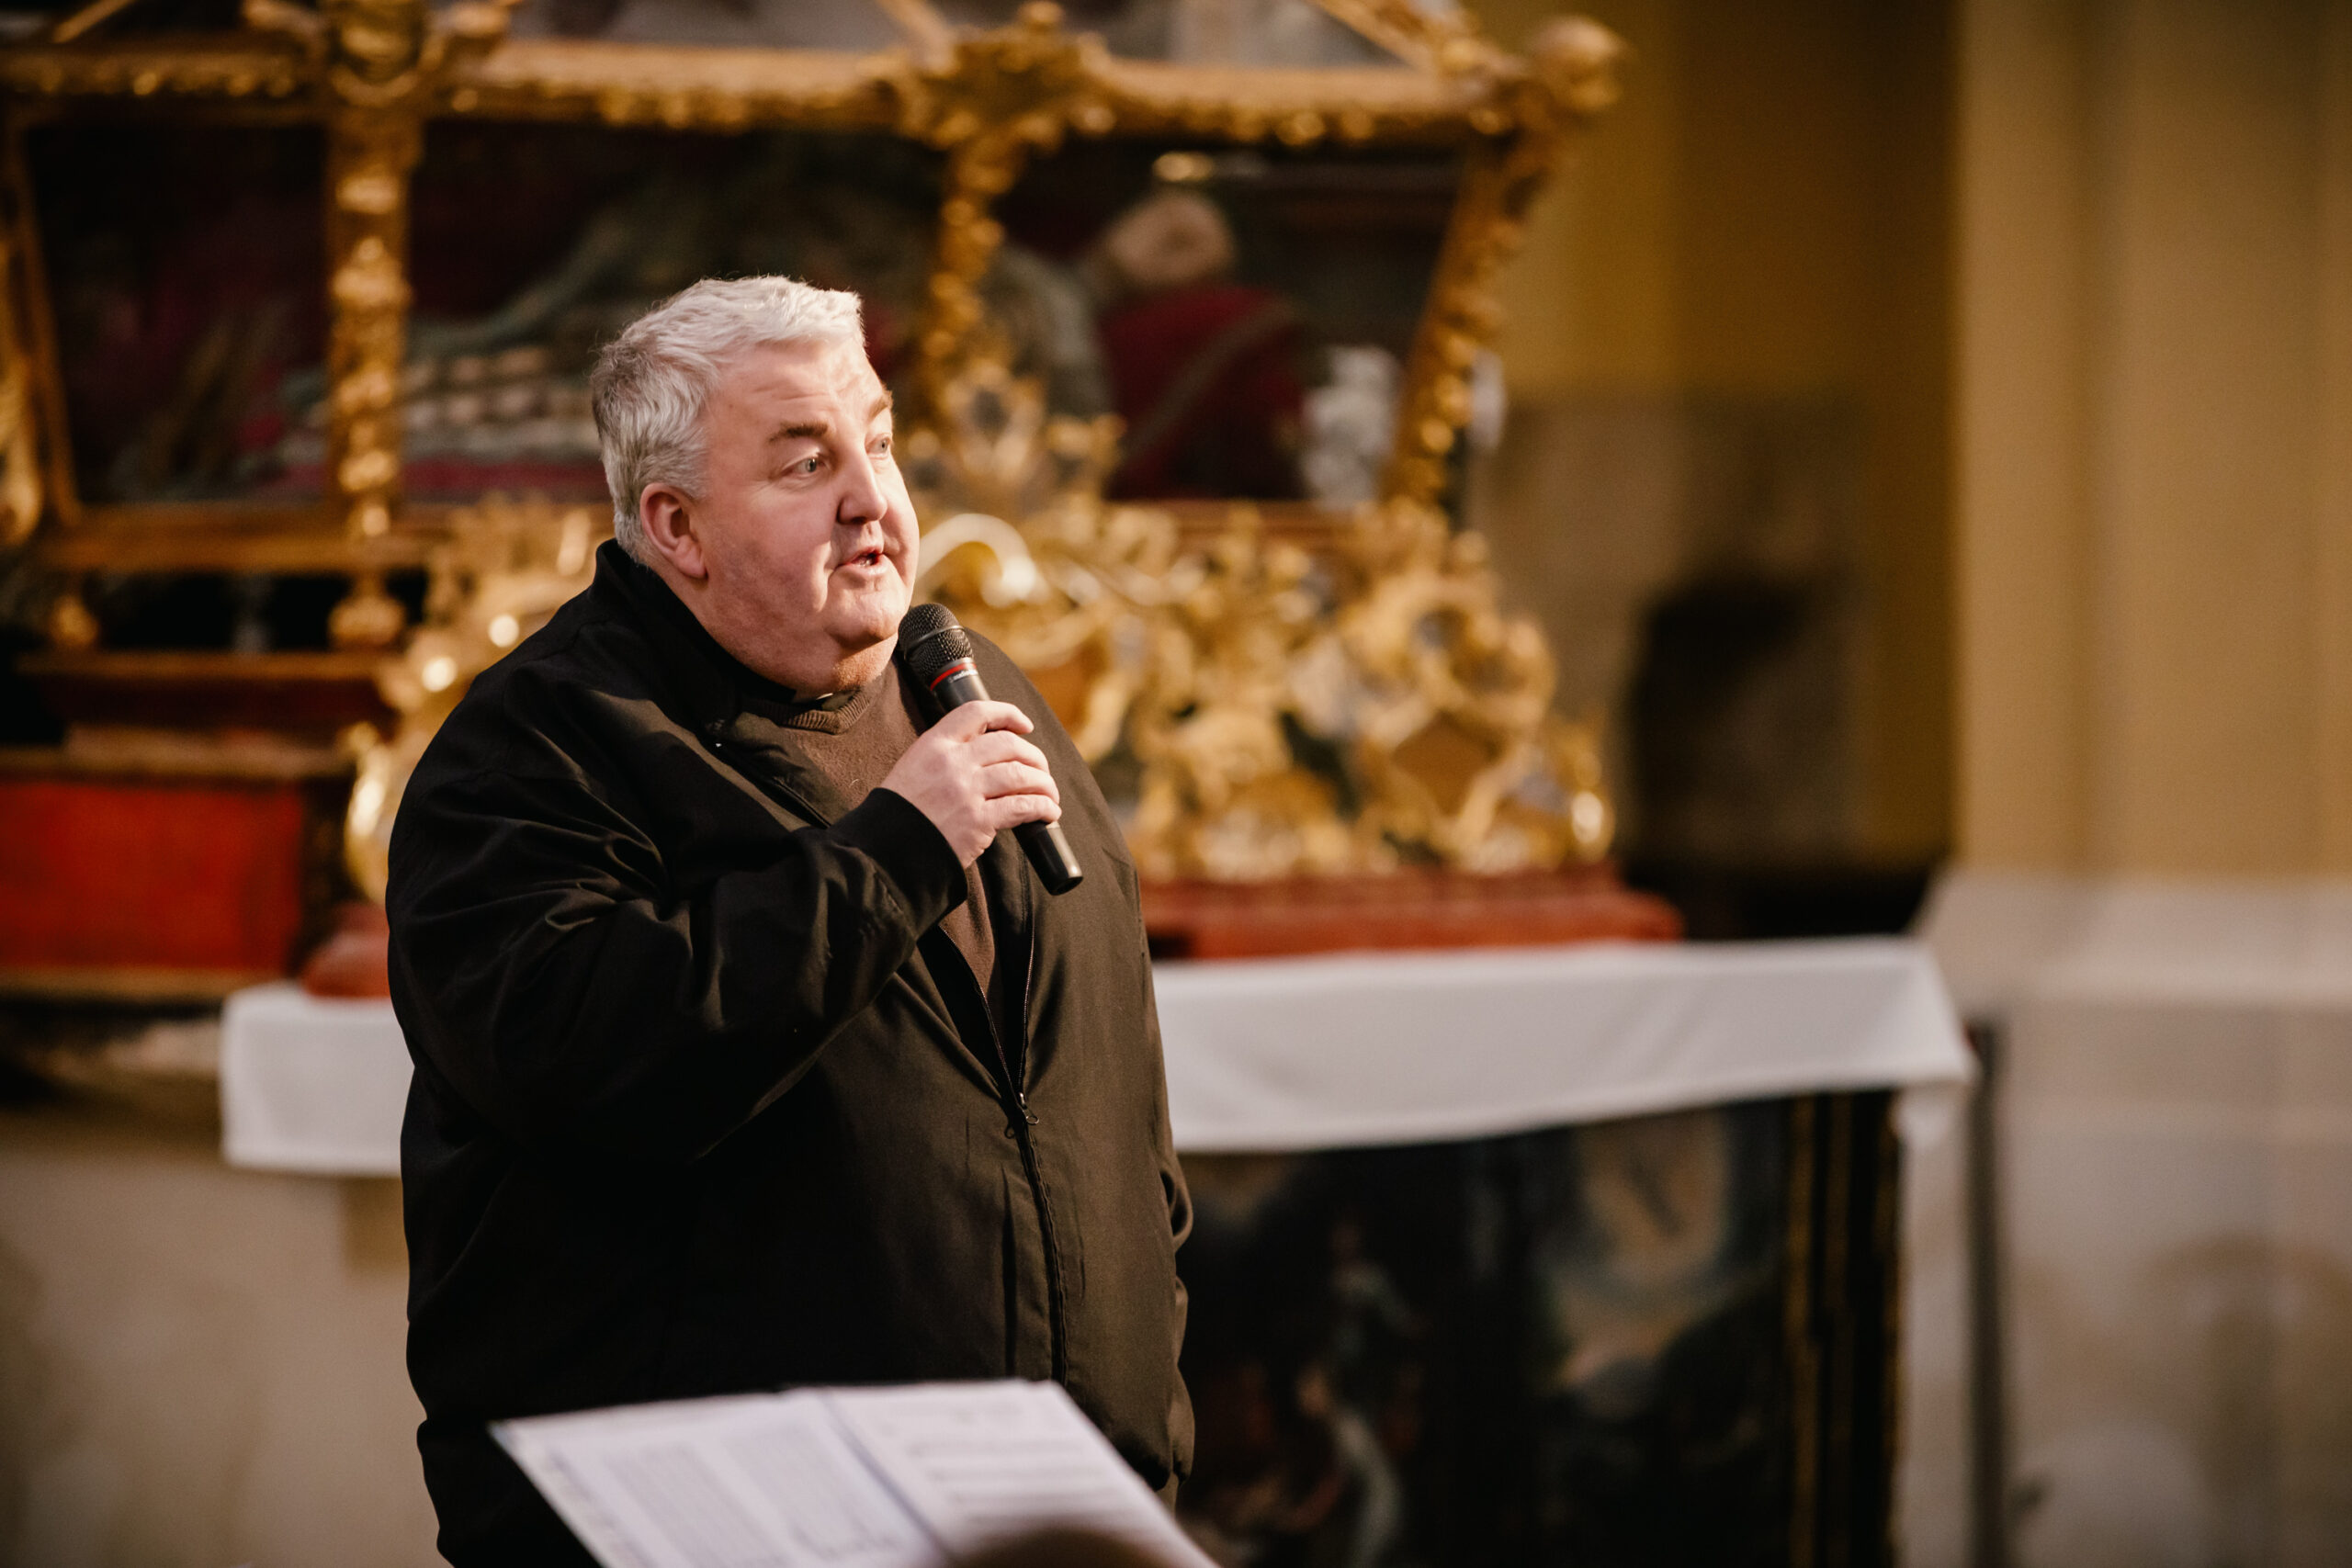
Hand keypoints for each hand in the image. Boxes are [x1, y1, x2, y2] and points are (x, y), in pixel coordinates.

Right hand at [880, 700, 1061, 866]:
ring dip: (1044, 784)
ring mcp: (966, 791)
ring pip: (1021, 775)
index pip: (977, 712)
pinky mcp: (978, 821)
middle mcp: (952, 762)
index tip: (1025, 725)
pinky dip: (1043, 808)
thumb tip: (990, 755)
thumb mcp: (915, 768)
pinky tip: (1048, 812)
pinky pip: (1023, 807)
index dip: (1008, 713)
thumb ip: (947, 756)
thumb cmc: (901, 813)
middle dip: (1034, 756)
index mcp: (934, 744)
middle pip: (1009, 745)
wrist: (884, 850)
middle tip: (1041, 770)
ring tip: (1049, 794)